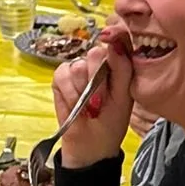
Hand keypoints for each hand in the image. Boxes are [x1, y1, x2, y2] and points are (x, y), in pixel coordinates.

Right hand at [51, 33, 134, 167]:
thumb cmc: (111, 122)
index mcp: (118, 64)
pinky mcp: (60, 78)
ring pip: (77, 66)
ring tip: (88, 107)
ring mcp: (78, 69)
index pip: (117, 41)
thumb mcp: (124, 97)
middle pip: (95, 53)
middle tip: (100, 101)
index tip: (112, 61)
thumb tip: (114, 43)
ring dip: (83, 92)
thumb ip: (122, 68)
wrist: (91, 144)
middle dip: (97, 81)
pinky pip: (61, 75)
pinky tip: (75, 105)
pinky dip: (69, 93)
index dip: (114, 46)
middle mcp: (97, 63)